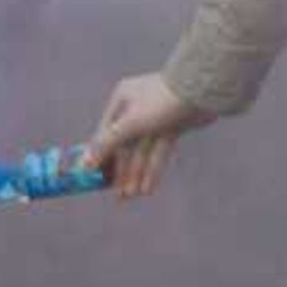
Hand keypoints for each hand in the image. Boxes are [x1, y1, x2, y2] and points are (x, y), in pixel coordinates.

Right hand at [88, 71, 213, 200]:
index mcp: (122, 99)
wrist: (203, 91)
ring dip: (137, 173)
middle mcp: (137, 107)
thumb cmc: (162, 102)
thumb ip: (107, 144)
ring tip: (132, 196)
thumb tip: (84, 164)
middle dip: (123, 170)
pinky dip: (153, 168)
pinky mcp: (172, 126)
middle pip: (126, 144)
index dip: (102, 157)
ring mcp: (155, 117)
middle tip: (119, 196)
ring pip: (143, 150)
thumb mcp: (131, 123)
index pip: (106, 133)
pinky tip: (148, 188)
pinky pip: (159, 150)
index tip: (96, 179)